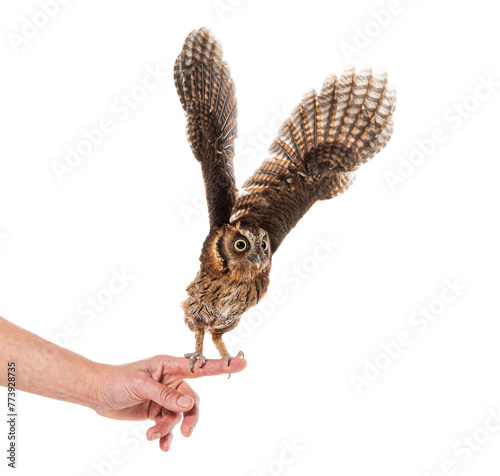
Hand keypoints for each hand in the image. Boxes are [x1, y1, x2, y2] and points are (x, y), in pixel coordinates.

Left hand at [92, 355, 245, 450]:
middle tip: (186, 432)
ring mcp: (165, 396)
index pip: (201, 367)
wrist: (96, 393)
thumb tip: (187, 405)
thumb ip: (165, 395)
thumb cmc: (117, 380)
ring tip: (154, 435)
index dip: (222, 366)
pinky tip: (161, 445)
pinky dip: (166, 436)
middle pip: (192, 399)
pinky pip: (169, 425)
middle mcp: (171, 380)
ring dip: (170, 427)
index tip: (242, 364)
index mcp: (170, 365)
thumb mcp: (141, 385)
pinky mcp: (157, 411)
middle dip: (190, 416)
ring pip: (180, 415)